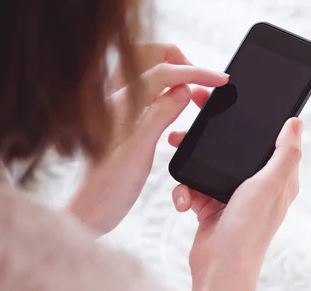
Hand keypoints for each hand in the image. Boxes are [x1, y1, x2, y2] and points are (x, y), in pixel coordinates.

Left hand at [68, 43, 228, 234]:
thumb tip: (183, 88)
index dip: (196, 72)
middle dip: (182, 63)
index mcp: (119, 104)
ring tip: (195, 92)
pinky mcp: (123, 121)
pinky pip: (149, 93)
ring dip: (175, 76)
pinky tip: (177, 107)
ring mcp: (119, 109)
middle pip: (152, 59)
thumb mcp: (138, 151)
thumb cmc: (107, 188)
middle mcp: (116, 100)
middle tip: (204, 84)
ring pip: (151, 74)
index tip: (221, 80)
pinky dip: (167, 91)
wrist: (89, 211)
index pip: (163, 72)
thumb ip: (159, 115)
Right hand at [168, 116, 302, 290]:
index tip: (231, 99)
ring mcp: (232, 196)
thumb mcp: (270, 185)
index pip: (269, 140)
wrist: (220, 269)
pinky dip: (186, 192)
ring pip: (209, 166)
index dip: (253, 120)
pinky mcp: (211, 207)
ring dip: (192, 163)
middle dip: (212, 138)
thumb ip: (285, 153)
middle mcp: (257, 186)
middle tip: (192, 120)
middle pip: (234, 150)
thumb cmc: (249, 230)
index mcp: (278, 178)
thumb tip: (297, 123)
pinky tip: (184, 201)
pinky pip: (195, 187)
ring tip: (177, 150)